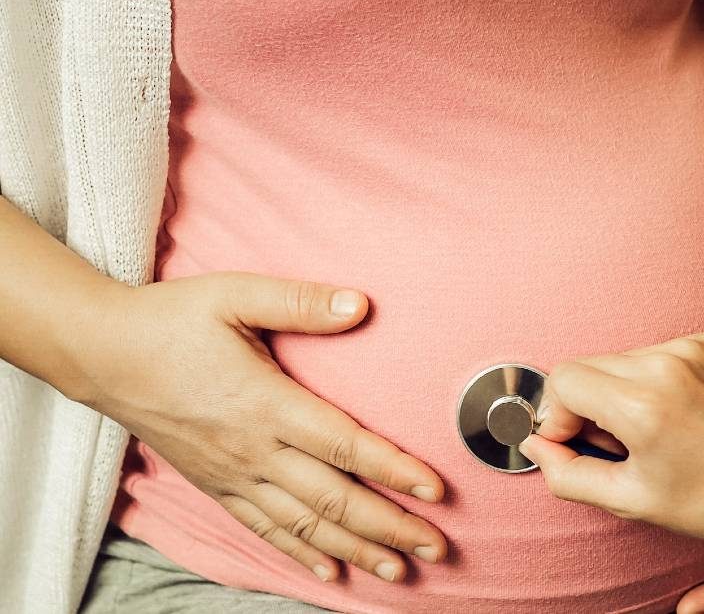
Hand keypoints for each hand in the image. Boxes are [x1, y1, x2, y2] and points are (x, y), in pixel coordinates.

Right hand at [78, 273, 447, 582]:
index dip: (393, 470)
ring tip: (400, 570)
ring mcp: (233, 474)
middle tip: (438, 546)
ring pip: (304, 525)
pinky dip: (301, 555)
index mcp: (266, 403)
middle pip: (333, 499)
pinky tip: (332, 574)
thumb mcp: (234, 294)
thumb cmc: (171, 320)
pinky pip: (264, 529)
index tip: (435, 490)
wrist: (100, 354)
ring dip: (356, 550)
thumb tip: (360, 304)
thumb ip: (300, 301)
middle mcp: (253, 449)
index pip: (344, 445)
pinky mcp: (216, 486)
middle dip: (390, 526)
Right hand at [519, 331, 703, 546]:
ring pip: (621, 359)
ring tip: (654, 429)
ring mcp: (692, 348)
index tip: (577, 442)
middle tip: (619, 443)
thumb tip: (538, 445)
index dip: (558, 415)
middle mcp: (665, 365)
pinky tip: (680, 411)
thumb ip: (569, 473)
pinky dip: (656, 379)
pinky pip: (658, 353)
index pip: (562, 379)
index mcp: (642, 406)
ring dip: (622, 391)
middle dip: (587, 405)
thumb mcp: (632, 500)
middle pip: (587, 366)